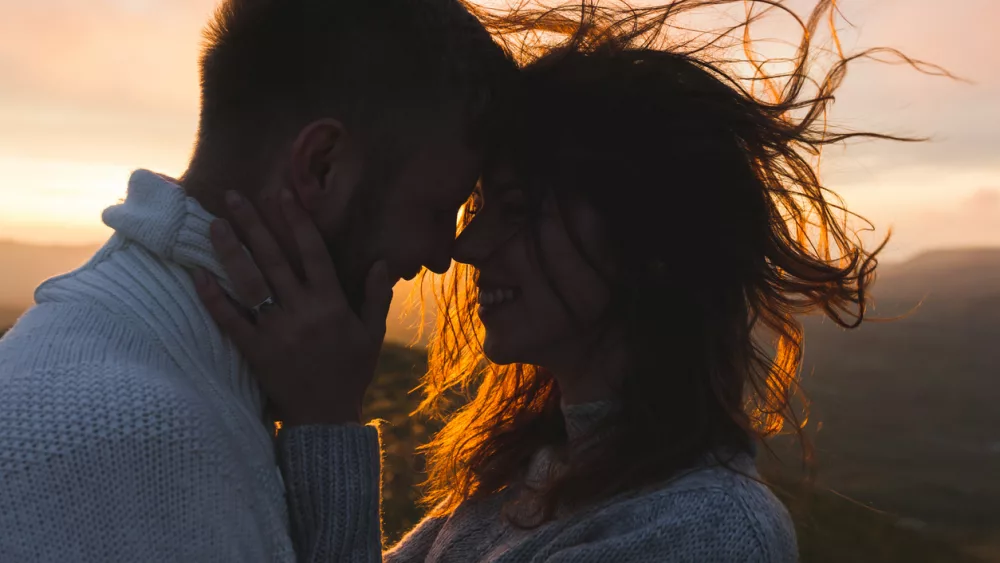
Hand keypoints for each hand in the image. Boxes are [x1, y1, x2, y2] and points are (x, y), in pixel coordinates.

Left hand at [192, 189, 393, 425]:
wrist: (326, 419)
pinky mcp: (256, 351)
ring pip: (250, 283)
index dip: (297, 222)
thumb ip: (376, 297)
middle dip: (253, 225)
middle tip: (233, 196)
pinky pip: (231, 320)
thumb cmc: (351, 375)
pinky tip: (198, 275)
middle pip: (274, 259)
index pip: (313, 252)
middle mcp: (303, 311)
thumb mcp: (372, 335)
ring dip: (231, 251)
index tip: (283, 194)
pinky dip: (214, 297)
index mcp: (331, 304)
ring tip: (214, 224)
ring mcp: (277, 331)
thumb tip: (382, 263)